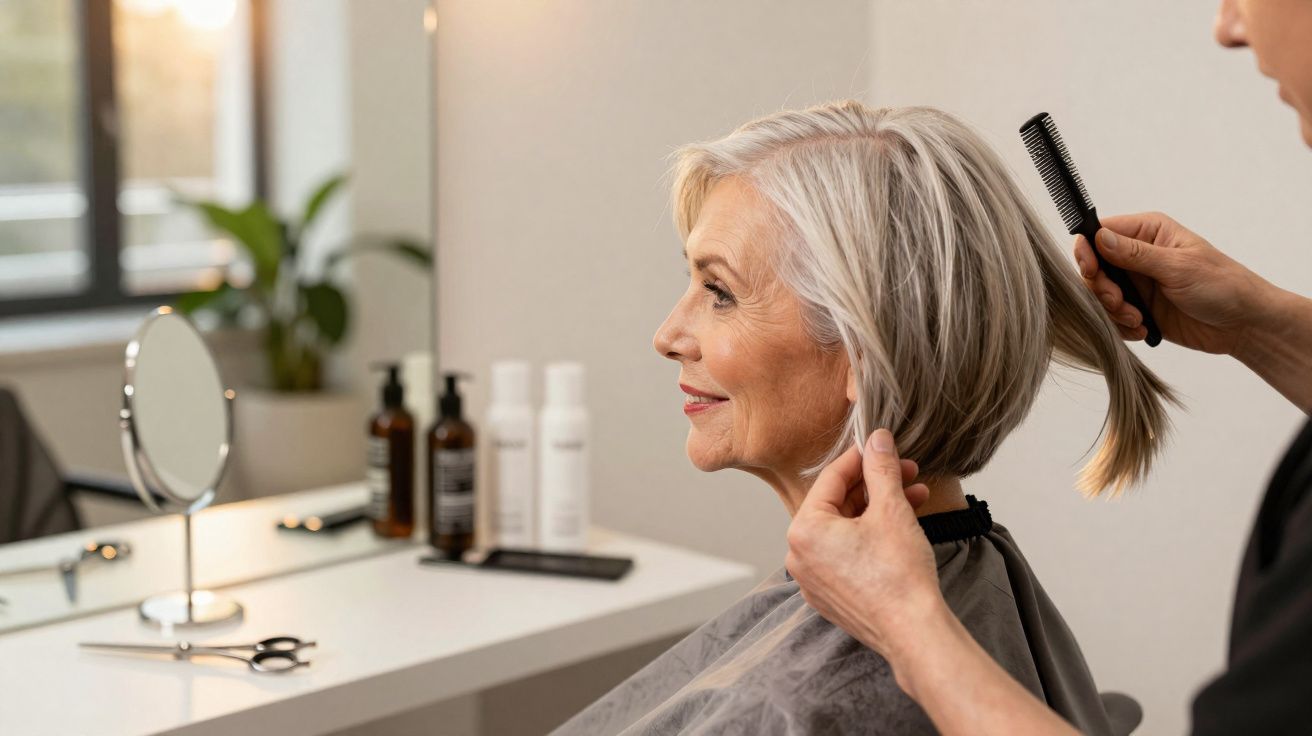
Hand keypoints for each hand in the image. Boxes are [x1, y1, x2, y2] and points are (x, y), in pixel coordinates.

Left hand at [785, 429, 941, 664]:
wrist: (914, 632)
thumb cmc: (898, 576)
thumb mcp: (891, 509)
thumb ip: (881, 468)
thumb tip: (878, 439)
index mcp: (804, 530)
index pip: (831, 479)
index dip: (861, 457)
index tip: (881, 445)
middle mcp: (800, 555)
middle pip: (838, 503)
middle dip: (875, 484)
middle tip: (906, 470)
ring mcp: (814, 578)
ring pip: (846, 528)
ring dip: (879, 508)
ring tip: (915, 495)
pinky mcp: (832, 595)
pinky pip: (847, 553)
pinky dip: (871, 535)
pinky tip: (902, 523)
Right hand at [1073, 211, 1274, 355]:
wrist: (1243, 324)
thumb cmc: (1222, 285)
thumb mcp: (1178, 267)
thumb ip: (1135, 254)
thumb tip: (1099, 237)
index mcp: (1148, 232)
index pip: (1099, 233)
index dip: (1088, 251)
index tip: (1091, 272)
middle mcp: (1137, 255)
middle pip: (1094, 267)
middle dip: (1102, 289)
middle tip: (1121, 302)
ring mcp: (1137, 282)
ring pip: (1099, 295)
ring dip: (1113, 311)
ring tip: (1138, 318)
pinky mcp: (1138, 308)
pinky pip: (1111, 317)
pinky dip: (1121, 326)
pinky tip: (1143, 328)